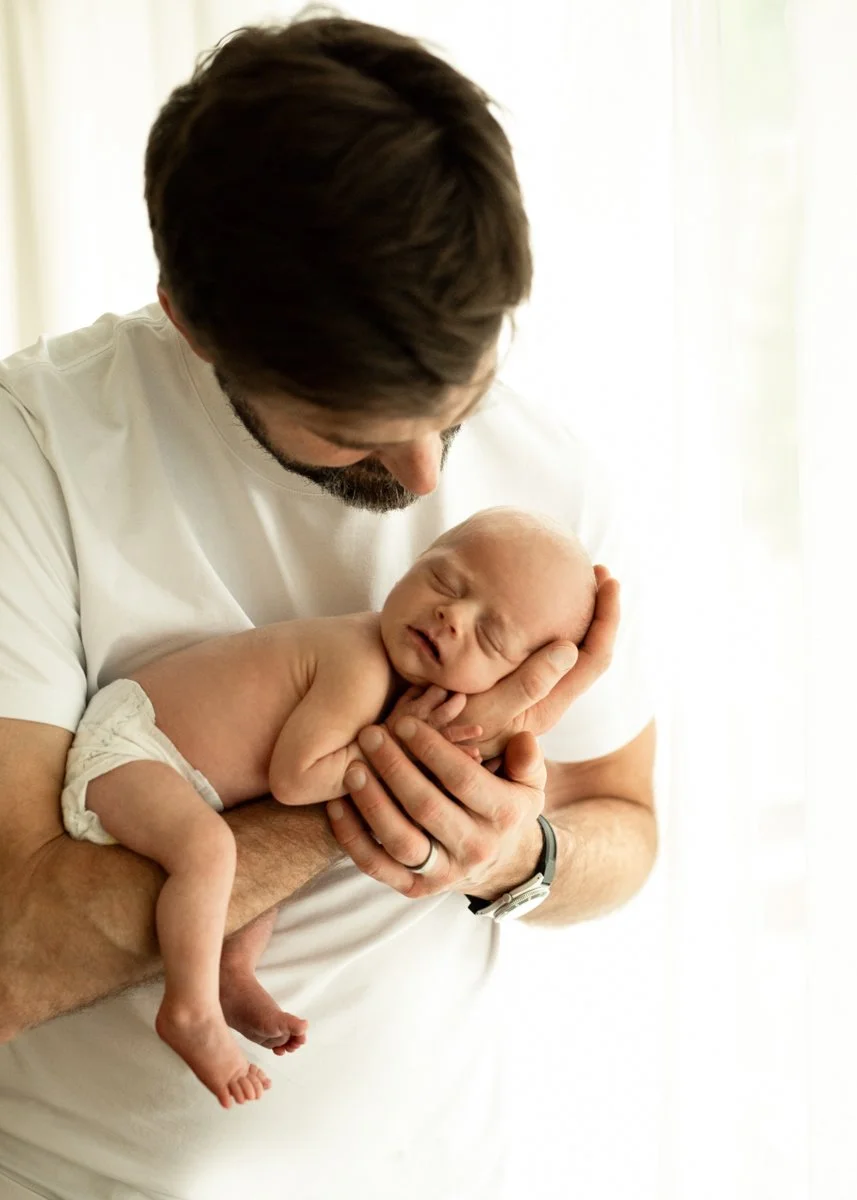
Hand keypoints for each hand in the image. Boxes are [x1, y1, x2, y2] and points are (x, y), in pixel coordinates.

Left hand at [326, 718, 545, 900]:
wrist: (501, 865)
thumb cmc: (506, 806)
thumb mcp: (529, 782)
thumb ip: (526, 759)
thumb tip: (523, 741)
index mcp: (503, 816)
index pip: (463, 779)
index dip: (432, 750)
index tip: (405, 723)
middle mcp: (475, 848)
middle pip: (427, 807)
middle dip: (395, 768)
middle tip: (370, 735)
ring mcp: (443, 873)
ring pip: (400, 841)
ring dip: (372, 803)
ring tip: (353, 769)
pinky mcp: (414, 888)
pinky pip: (377, 865)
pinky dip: (352, 837)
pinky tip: (337, 805)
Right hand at [383, 685, 483, 761]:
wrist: (383, 749)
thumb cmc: (396, 722)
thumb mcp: (402, 703)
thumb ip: (417, 690)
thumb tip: (433, 678)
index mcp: (418, 708)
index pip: (437, 692)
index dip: (445, 687)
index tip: (452, 684)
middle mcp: (426, 723)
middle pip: (445, 711)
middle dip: (457, 702)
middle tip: (463, 697)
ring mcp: (431, 740)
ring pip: (449, 735)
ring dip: (464, 732)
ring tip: (478, 730)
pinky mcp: (435, 756)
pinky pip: (451, 756)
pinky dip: (464, 754)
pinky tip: (478, 756)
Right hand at [444, 564, 619, 760]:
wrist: (416, 751)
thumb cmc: (447, 734)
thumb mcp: (489, 711)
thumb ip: (530, 683)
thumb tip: (571, 647)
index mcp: (548, 704)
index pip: (595, 656)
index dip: (607, 616)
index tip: (607, 577)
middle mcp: (544, 699)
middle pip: (589, 650)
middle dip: (599, 609)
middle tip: (598, 571)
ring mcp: (527, 693)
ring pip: (567, 650)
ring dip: (578, 616)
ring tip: (577, 581)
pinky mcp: (506, 686)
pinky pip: (541, 651)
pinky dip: (550, 623)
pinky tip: (535, 603)